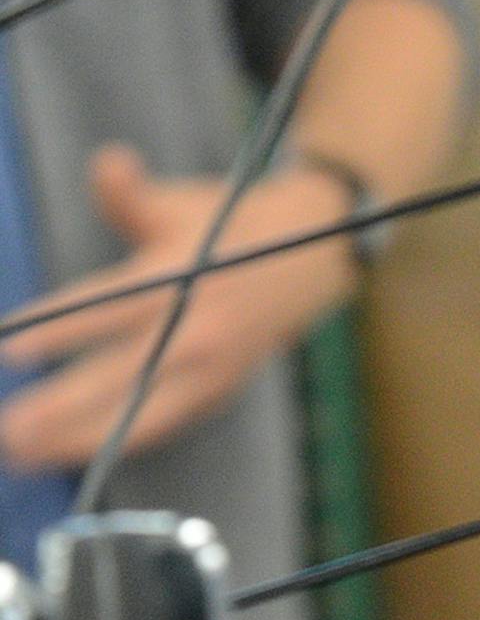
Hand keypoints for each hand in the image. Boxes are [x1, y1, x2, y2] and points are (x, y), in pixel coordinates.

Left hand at [0, 145, 359, 470]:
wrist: (309, 265)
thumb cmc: (229, 226)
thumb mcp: (180, 202)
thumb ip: (129, 192)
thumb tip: (106, 163)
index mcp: (180, 281)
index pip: (107, 309)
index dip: (57, 330)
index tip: (8, 346)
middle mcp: (196, 334)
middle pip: (119, 378)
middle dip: (60, 408)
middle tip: (8, 429)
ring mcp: (210, 372)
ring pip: (140, 418)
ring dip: (79, 441)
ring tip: (23, 456)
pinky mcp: (216, 394)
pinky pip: (159, 427)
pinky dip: (113, 443)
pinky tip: (66, 453)